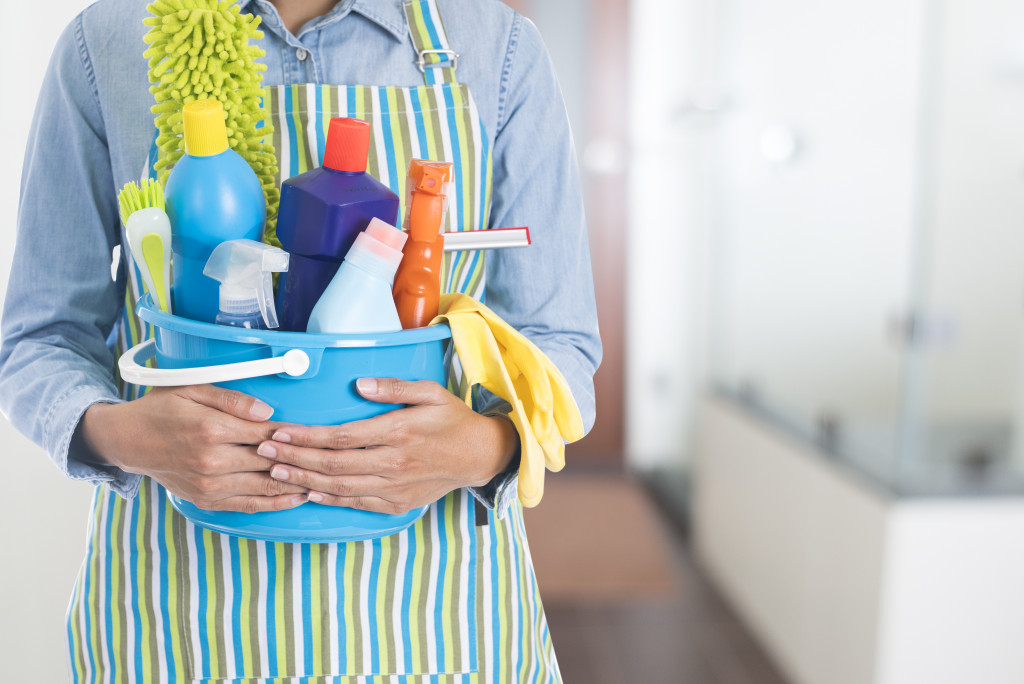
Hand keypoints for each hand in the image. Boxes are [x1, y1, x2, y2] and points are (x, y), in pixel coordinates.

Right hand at [80, 385, 307, 512]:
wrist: (129, 440)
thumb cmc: (162, 409)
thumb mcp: (194, 389)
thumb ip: (233, 400)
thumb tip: (268, 413)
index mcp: (211, 429)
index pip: (268, 433)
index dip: (296, 435)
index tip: (318, 434)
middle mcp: (212, 461)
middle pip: (271, 462)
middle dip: (303, 460)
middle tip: (332, 457)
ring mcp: (210, 486)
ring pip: (265, 487)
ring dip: (297, 484)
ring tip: (325, 478)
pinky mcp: (207, 501)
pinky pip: (250, 505)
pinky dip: (277, 503)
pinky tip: (299, 497)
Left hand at [257, 378, 518, 513]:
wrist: (479, 455)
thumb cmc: (453, 419)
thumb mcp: (430, 392)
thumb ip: (394, 387)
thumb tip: (359, 385)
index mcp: (399, 432)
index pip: (342, 436)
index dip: (307, 436)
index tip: (280, 431)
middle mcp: (394, 462)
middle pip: (333, 464)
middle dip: (294, 458)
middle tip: (264, 451)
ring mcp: (395, 486)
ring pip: (340, 487)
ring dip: (304, 480)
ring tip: (276, 471)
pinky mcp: (398, 503)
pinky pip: (358, 502)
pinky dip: (331, 499)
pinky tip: (309, 491)